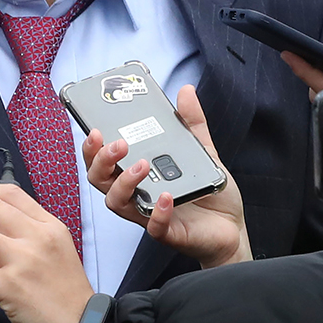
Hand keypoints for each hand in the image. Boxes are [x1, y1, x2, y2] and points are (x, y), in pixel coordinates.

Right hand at [82, 85, 249, 267]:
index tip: (95, 129)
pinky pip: (155, 227)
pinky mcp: (168, 232)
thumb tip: (186, 91)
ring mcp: (148, 214)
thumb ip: (191, 122)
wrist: (232, 225)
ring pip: (117, 203)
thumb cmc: (207, 192)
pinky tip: (167, 197)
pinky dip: (157, 213)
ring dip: (124, 183)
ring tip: (142, 165)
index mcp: (137, 173)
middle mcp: (136, 194)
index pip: (102, 161)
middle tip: (118, 144)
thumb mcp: (201, 150)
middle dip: (101, 161)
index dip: (91, 147)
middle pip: (100, 180)